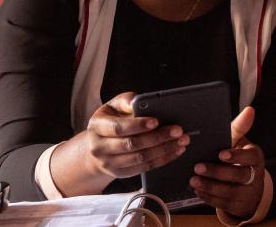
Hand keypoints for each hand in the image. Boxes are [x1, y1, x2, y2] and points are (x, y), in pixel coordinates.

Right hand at [51, 91, 188, 195]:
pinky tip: (175, 151)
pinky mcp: (120, 173)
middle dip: (157, 137)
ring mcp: (109, 163)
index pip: (118, 128)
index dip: (138, 125)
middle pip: (132, 144)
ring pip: (140, 158)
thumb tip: (137, 101)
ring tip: (181, 141)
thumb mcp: (112, 107)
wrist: (94, 148)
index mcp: (97, 127)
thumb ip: (125, 101)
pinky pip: (144, 168)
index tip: (156, 121)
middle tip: (178, 130)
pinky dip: (162, 160)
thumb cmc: (109, 121)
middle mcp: (100, 147)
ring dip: (164, 150)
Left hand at [191, 107, 264, 217]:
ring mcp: (247, 193)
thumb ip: (240, 127)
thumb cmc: (240, 159)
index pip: (251, 157)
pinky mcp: (237, 206)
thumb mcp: (239, 142)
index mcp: (256, 158)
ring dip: (210, 186)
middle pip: (238, 176)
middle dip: (217, 172)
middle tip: (198, 167)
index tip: (221, 154)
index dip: (236, 156)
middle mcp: (255, 176)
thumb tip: (249, 110)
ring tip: (193, 180)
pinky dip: (209, 197)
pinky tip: (198, 190)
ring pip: (229, 192)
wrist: (249, 186)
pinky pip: (222, 203)